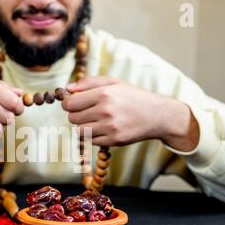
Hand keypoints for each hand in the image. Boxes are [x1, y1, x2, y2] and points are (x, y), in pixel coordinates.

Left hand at [63, 77, 199, 151]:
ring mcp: (109, 128)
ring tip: (94, 120)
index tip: (73, 103)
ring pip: (79, 131)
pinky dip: (93, 136)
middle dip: (76, 115)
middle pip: (72, 118)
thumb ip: (88, 83)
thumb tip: (67, 89)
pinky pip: (91, 141)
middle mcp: (105, 111)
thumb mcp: (113, 83)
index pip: (70, 103)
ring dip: (83, 126)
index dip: (68, 103)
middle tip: (87, 112)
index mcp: (103, 94)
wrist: (157, 115)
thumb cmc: (132, 97)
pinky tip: (103, 129)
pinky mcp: (113, 140)